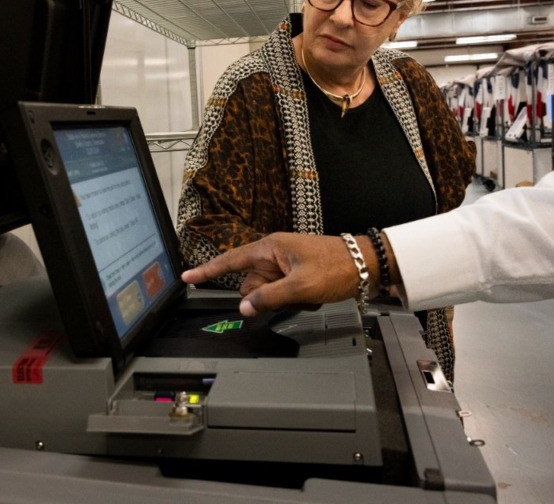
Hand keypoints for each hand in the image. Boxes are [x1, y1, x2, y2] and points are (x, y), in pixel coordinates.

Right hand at [181, 233, 359, 316]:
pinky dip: (297, 299)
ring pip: (268, 293)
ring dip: (286, 299)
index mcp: (270, 248)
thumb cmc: (337, 266)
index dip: (207, 271)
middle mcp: (274, 255)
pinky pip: (284, 295)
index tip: (187, 277)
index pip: (230, 261)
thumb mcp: (300, 286)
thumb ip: (268, 297)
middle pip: (252, 285)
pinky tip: (314, 294)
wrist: (366, 266)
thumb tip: (245, 306)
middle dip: (269, 295)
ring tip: (309, 292)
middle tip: (293, 293)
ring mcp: (285, 266)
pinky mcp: (295, 276)